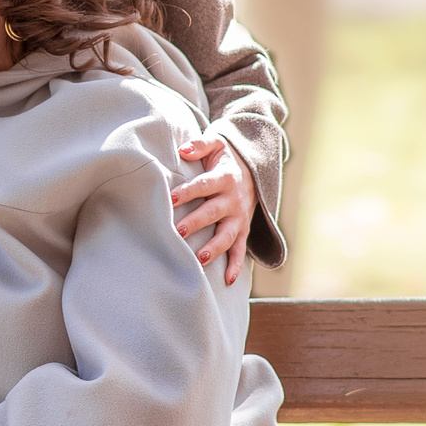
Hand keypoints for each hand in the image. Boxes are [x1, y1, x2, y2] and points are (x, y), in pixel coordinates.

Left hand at [172, 136, 255, 287]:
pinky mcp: (243, 229)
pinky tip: (227, 281)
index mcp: (224, 178)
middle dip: (195, 222)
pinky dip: (236, 265)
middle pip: (212, 212)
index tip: (170, 198)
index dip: (187, 191)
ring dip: (215, 247)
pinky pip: (241, 249)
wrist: (254, 169)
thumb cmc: (225, 158)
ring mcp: (239, 217)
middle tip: (177, 231)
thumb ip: (199, 145)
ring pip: (227, 234)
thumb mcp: (216, 144)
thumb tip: (182, 150)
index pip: (203, 185)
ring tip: (200, 258)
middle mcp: (233, 199)